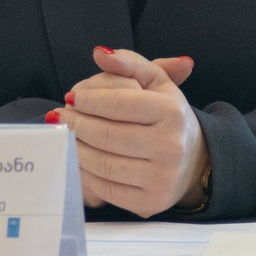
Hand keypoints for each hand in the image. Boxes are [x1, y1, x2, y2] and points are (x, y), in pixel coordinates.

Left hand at [49, 47, 207, 216]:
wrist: (195, 160)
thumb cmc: (168, 116)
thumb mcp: (157, 83)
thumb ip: (129, 62)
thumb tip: (99, 54)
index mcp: (172, 112)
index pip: (117, 103)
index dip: (88, 100)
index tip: (71, 97)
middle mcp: (170, 146)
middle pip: (105, 135)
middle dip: (76, 124)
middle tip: (60, 116)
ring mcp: (160, 177)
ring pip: (101, 163)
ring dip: (75, 148)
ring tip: (66, 135)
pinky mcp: (150, 202)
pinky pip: (105, 188)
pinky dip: (85, 173)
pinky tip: (79, 159)